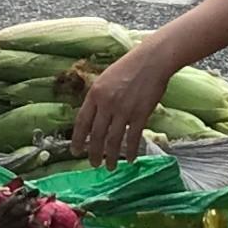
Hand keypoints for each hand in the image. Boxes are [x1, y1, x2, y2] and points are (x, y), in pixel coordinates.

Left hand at [70, 48, 168, 163]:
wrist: (152, 60)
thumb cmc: (129, 66)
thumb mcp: (105, 79)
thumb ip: (98, 98)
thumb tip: (93, 117)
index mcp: (95, 94)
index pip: (82, 121)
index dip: (77, 139)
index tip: (75, 150)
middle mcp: (106, 104)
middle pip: (96, 135)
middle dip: (94, 152)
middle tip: (93, 164)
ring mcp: (123, 110)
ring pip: (113, 140)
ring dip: (111, 156)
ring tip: (110, 166)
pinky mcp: (140, 114)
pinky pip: (132, 138)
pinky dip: (130, 151)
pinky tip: (129, 159)